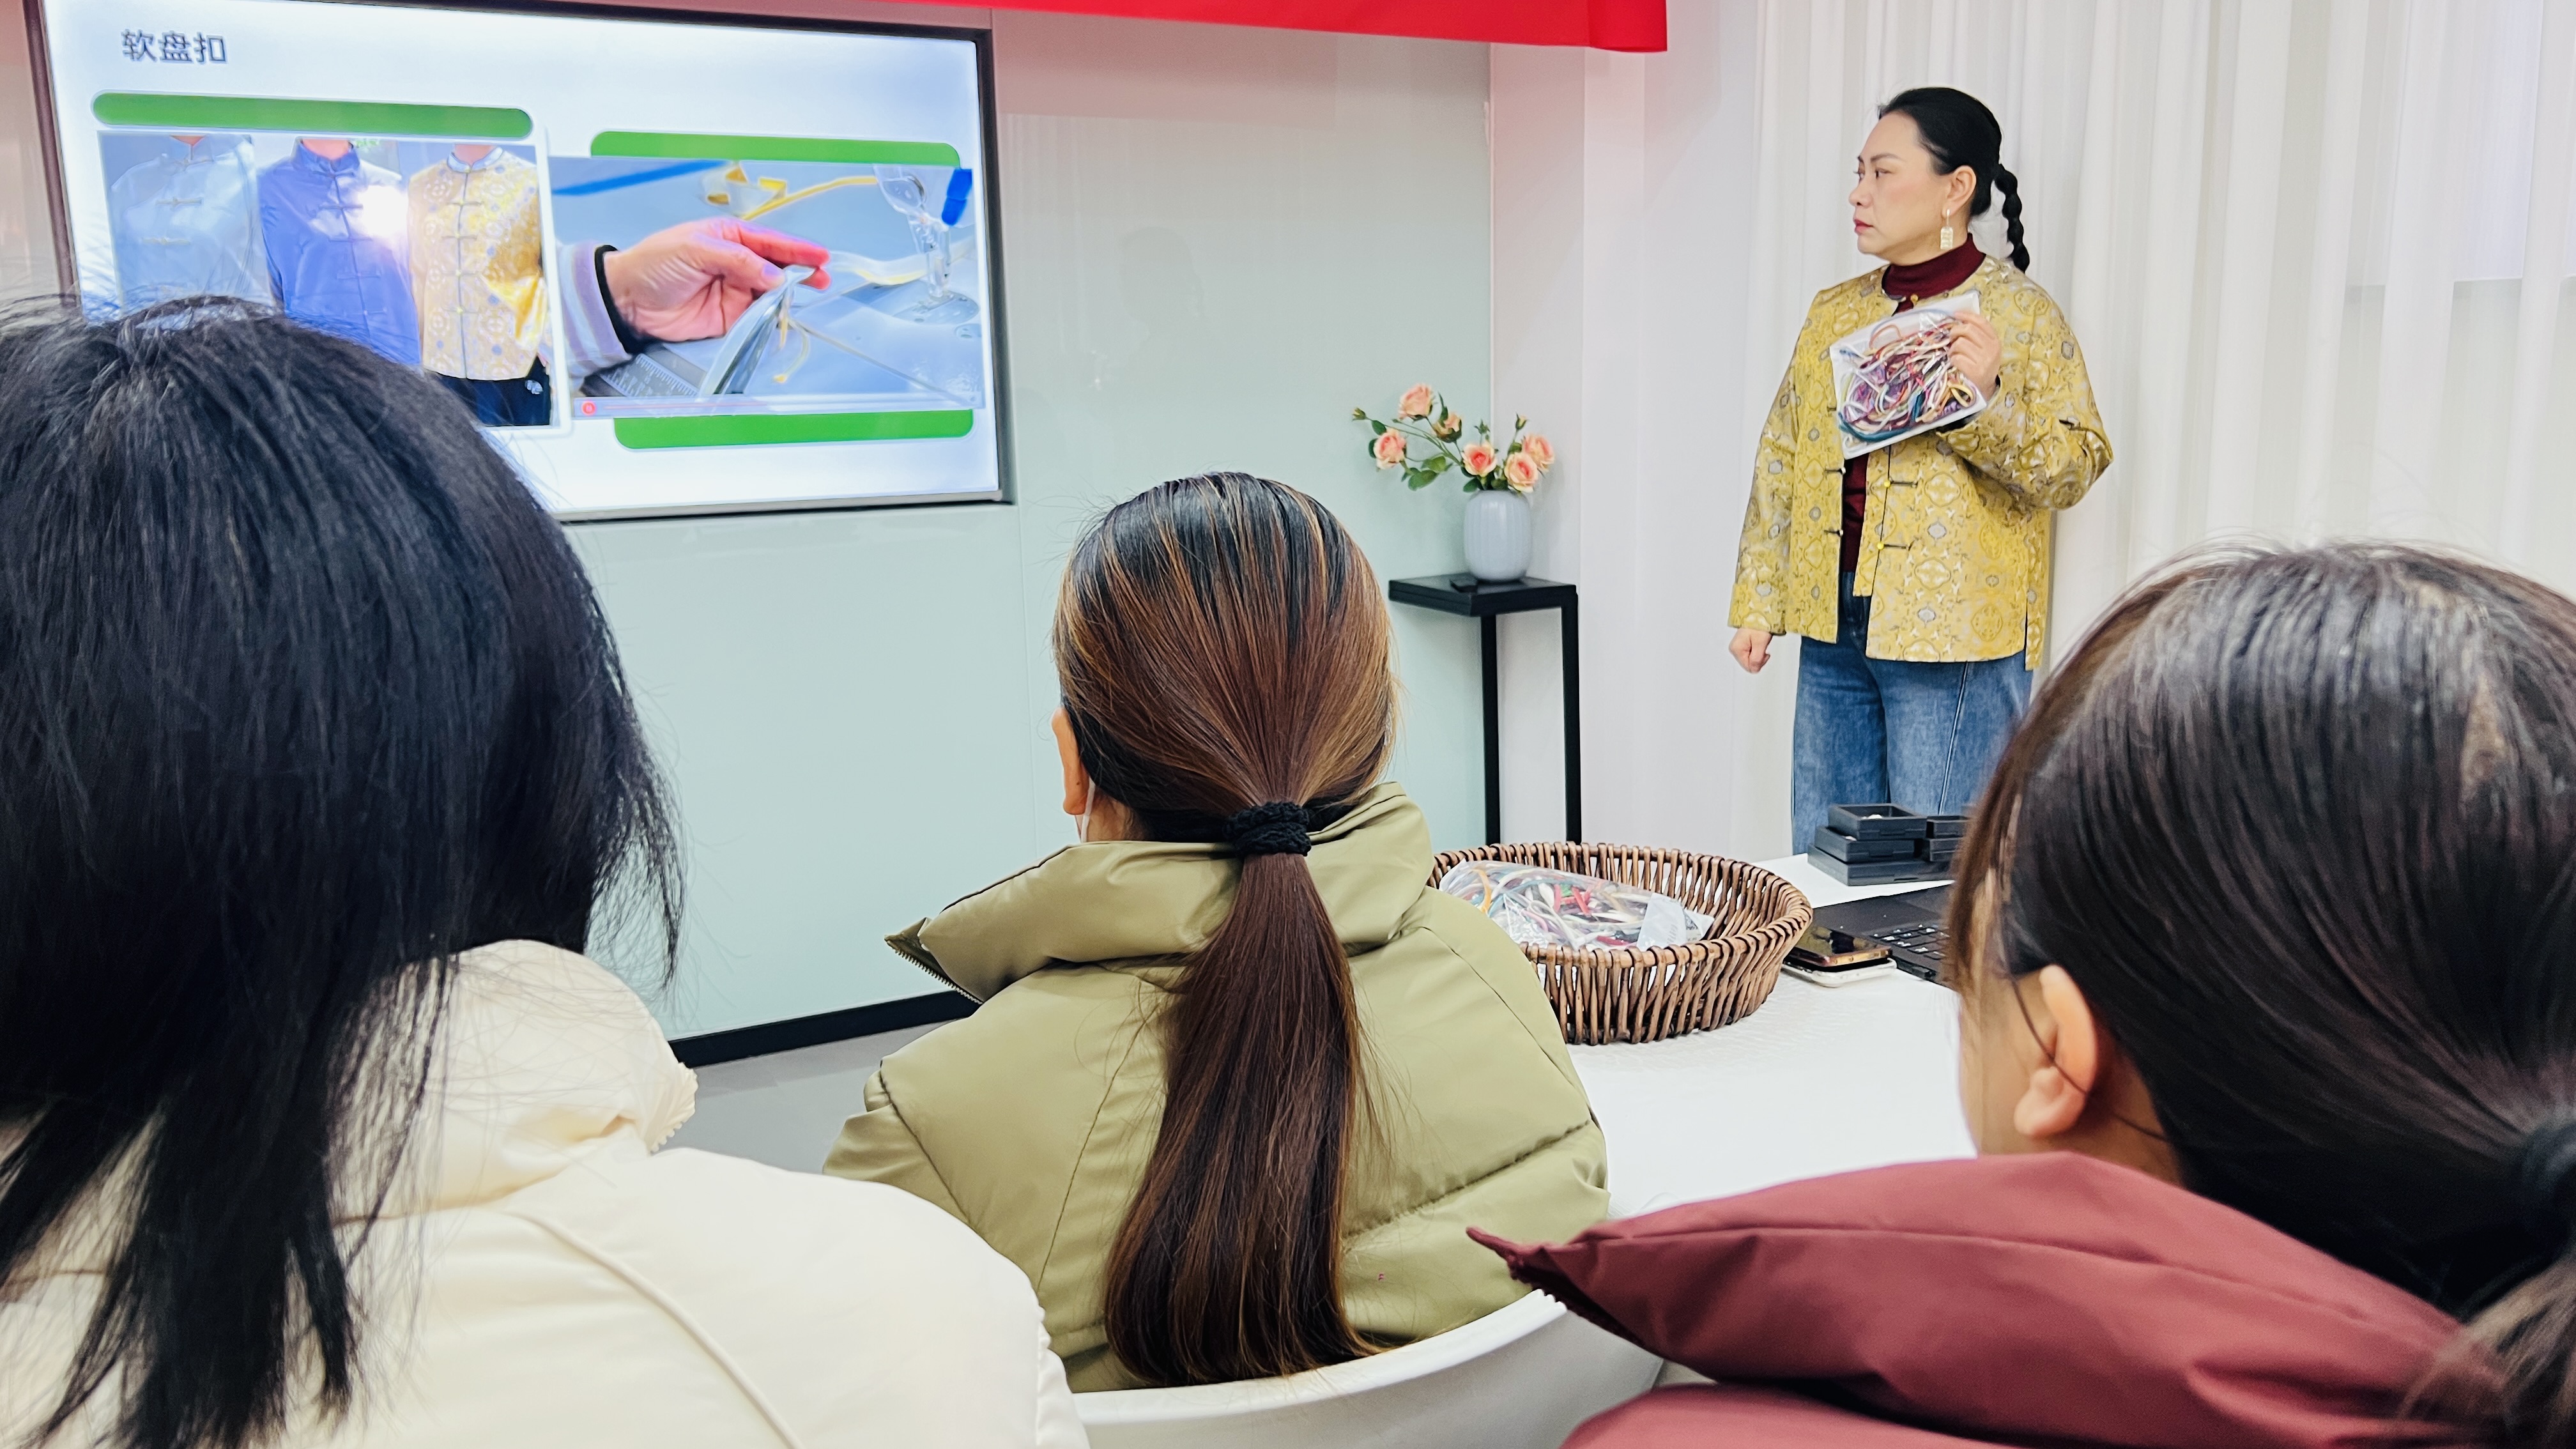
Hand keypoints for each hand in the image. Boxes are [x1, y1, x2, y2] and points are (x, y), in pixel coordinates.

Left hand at [599, 218, 831, 342]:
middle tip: (821, 278)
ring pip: (771, 292)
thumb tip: (774, 276)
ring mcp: (736, 291)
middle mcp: (737, 263)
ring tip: (803, 296)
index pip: (769, 241)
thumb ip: (738, 260)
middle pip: (777, 267)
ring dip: (787, 296)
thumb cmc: (655, 263)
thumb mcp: (695, 249)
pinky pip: (758, 317)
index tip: (820, 256)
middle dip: (800, 271)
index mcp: (729, 238)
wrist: (628, 300)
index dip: (796, 248)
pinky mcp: (731, 317)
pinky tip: (780, 315)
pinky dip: (771, 318)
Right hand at [1730, 627, 1773, 673]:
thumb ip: (1757, 659)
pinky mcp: (1742, 644)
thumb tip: (1755, 670)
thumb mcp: (1760, 643)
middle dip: (1759, 659)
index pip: (1749, 667)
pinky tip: (1759, 643)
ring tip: (1761, 643)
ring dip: (1759, 654)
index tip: (1764, 653)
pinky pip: (1751, 654)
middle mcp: (1735, 649)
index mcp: (1736, 649)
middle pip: (1749, 664)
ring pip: (1750, 659)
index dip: (1759, 662)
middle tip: (1763, 647)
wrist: (1759, 613)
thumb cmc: (1759, 624)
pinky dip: (1757, 650)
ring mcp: (1738, 646)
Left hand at [1948, 311, 2001, 398]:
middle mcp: (1992, 349)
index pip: (1981, 322)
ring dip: (1952, 349)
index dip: (1967, 316)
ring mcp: (1985, 361)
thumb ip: (1976, 336)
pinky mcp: (1976, 371)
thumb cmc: (1980, 366)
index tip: (1955, 314)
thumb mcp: (1984, 350)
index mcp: (1995, 341)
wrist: (1984, 389)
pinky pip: (1957, 358)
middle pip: (1968, 330)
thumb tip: (1958, 320)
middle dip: (1955, 332)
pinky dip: (1952, 360)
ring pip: (1960, 343)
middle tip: (1951, 339)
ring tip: (1954, 354)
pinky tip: (1956, 363)